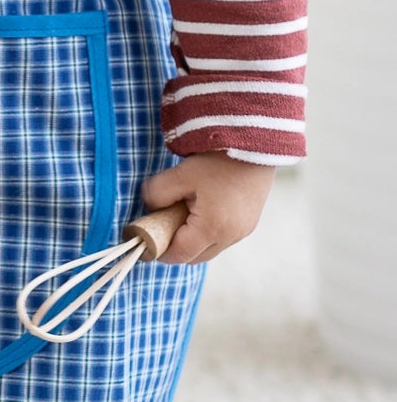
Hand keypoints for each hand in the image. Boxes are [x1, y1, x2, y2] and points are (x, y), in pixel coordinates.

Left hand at [141, 152, 276, 262]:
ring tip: (180, 212)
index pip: (180, 255)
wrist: (255, 145)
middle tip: (160, 225)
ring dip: (192, 239)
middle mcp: (231, 236)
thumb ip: (156, 195)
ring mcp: (243, 231)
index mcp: (212, 229)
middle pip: (196, 257)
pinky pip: (223, 237)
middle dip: (175, 246)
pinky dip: (207, 231)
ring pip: (210, 248)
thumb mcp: (179, 175)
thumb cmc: (217, 161)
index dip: (159, 249)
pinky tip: (199, 209)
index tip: (146, 237)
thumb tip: (150, 208)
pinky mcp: (249, 222)